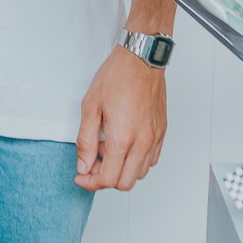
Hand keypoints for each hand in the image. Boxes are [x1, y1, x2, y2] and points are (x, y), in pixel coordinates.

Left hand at [74, 45, 166, 190]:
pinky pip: (150, 160)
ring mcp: (155, 139)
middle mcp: (143, 142)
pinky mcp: (161, 133)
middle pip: (124, 183)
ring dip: (121, 170)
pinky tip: (123, 145)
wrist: (140, 59)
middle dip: (105, 179)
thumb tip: (83, 165)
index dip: (91, 182)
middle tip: (92, 162)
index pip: (108, 179)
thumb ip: (86, 141)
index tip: (81, 176)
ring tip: (107, 148)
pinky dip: (135, 162)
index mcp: (123, 138)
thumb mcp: (90, 106)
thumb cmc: (117, 76)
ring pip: (139, 174)